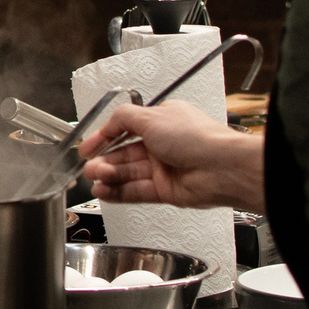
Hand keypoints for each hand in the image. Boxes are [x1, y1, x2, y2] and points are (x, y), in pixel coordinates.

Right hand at [79, 103, 263, 210]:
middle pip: (124, 153)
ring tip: (95, 178)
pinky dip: (118, 192)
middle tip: (90, 166)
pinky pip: (136, 191)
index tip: (87, 146)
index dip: (104, 137)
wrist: (221, 169)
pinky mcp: (165, 190)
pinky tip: (105, 192)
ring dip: (109, 176)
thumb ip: (124, 118)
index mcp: (162, 122)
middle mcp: (162, 145)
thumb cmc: (197, 139)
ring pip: (129, 173)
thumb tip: (108, 123)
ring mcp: (164, 169)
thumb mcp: (152, 117)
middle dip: (104, 160)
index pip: (125, 128)